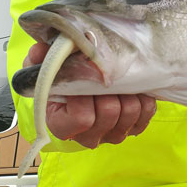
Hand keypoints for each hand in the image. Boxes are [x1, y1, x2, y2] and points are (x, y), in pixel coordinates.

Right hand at [24, 42, 156, 147]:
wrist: (79, 90)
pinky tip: (132, 89)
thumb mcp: (44, 69)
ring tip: (118, 80)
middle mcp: (89, 136)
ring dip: (127, 92)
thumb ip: (39, 60)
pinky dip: (142, 96)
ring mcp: (112, 134)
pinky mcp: (132, 128)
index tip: (83, 78)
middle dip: (109, 90)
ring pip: (130, 111)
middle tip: (103, 74)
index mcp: (63, 125)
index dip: (85, 96)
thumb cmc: (61, 82)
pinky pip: (147, 112)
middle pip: (110, 112)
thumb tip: (40, 50)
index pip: (82, 118)